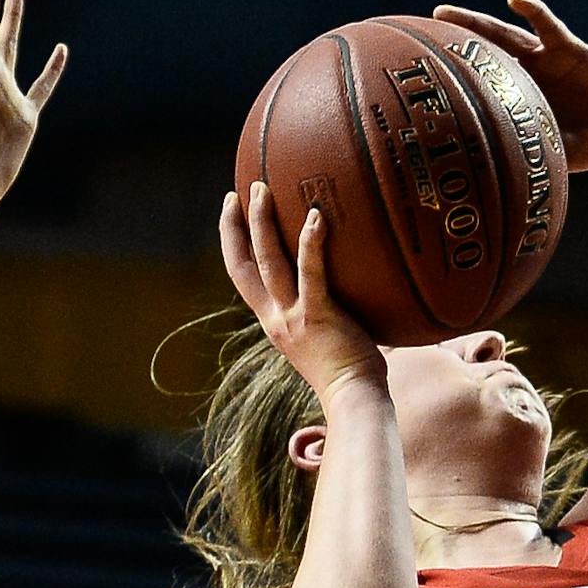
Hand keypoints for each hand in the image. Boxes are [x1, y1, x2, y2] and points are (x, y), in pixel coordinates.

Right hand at [222, 183, 386, 399]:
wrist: (355, 399)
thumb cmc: (351, 373)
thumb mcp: (324, 339)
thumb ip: (321, 314)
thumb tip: (345, 290)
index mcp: (273, 322)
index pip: (242, 277)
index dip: (232, 243)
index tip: (232, 213)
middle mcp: (275, 318)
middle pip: (244, 263)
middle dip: (237, 225)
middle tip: (243, 190)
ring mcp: (293, 317)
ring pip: (268, 261)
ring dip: (263, 222)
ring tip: (264, 188)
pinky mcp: (319, 316)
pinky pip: (312, 273)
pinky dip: (311, 244)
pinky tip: (316, 217)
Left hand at [430, 0, 587, 171]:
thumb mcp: (563, 154)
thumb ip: (538, 159)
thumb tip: (506, 183)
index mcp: (522, 100)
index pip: (484, 87)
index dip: (457, 83)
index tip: (424, 84)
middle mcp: (528, 75)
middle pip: (481, 55)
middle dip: (452, 46)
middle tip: (418, 36)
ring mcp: (546, 59)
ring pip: (503, 35)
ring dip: (474, 23)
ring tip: (444, 12)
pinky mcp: (570, 48)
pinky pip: (547, 25)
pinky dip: (532, 11)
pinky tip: (515, 0)